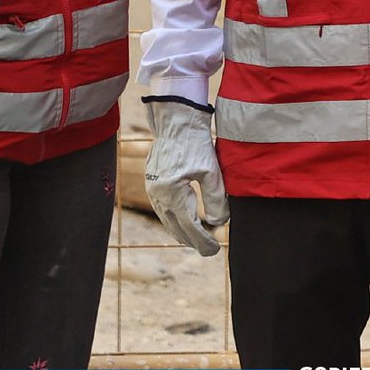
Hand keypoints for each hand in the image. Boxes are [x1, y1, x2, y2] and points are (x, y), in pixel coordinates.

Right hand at [143, 97, 228, 255]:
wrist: (176, 119)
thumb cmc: (196, 142)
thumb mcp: (211, 171)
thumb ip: (216, 199)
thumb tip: (218, 223)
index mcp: (172, 193)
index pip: (189, 227)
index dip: (203, 241)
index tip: (215, 250)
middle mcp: (158, 194)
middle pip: (175, 227)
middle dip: (193, 240)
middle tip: (209, 249)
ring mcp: (152, 188)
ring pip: (167, 219)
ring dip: (182, 230)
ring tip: (198, 239)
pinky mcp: (152, 181)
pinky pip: (163, 208)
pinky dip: (174, 218)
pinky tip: (184, 220)